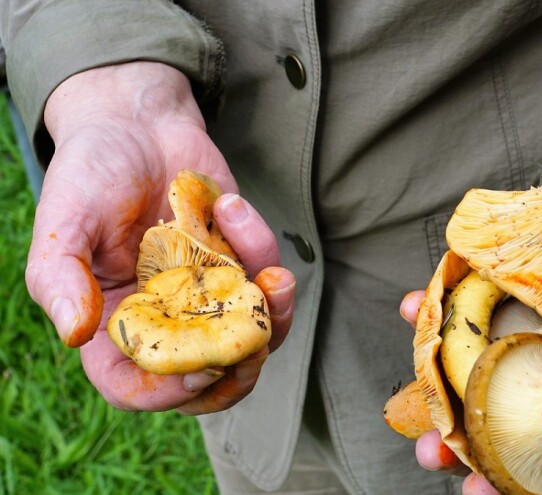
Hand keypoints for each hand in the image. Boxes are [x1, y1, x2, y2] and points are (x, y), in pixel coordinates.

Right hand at [25, 61, 294, 414]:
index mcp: (113, 324)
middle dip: (241, 370)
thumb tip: (73, 335)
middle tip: (257, 339)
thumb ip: (59, 274)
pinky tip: (231, 208)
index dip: (167, 393)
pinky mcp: (239, 263)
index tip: (201, 367)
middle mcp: (164, 319)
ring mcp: (206, 294)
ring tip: (276, 278)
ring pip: (252, 340)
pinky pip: (265, 279)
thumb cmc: (92, 172)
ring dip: (275, 318)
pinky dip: (262, 250)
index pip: (134, 385)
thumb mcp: (65, 217)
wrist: (136, 124)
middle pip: (207, 381)